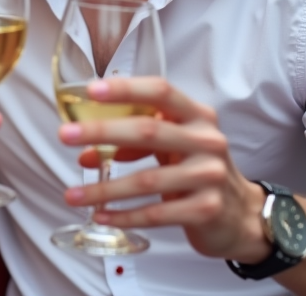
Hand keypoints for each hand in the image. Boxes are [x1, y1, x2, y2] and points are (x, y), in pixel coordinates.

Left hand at [57, 77, 270, 262]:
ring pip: (146, 179)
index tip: (91, 90)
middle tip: (65, 135)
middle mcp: (207, 140)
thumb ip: (133, 141)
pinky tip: (101, 216)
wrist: (240, 214)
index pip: (161, 91)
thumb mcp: (172, 147)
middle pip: (148, 131)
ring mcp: (209, 175)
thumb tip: (85, 151)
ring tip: (72, 194)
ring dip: (103, 188)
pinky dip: (124, 216)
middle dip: (102, 132)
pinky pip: (156, 213)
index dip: (126, 89)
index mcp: (197, 116)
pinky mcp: (206, 209)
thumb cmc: (196, 170)